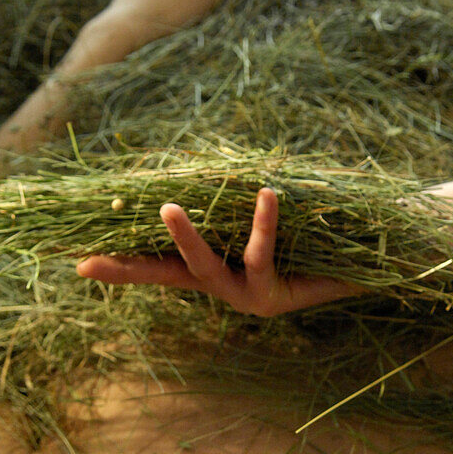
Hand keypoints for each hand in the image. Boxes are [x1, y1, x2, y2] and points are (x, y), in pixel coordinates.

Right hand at [76, 188, 363, 316]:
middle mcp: (225, 288)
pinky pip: (262, 254)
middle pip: (171, 273)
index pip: (159, 269)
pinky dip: (263, 222)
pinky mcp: (274, 296)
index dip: (122, 269)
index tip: (80, 266)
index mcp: (216, 271)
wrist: (371, 262)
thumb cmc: (316, 232)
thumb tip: (203, 156)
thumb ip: (236, 197)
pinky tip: (265, 193)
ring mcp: (246, 297)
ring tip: (168, 208)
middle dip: (134, 261)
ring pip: (207, 267)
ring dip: (187, 237)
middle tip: (92, 248)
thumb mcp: (266, 212)